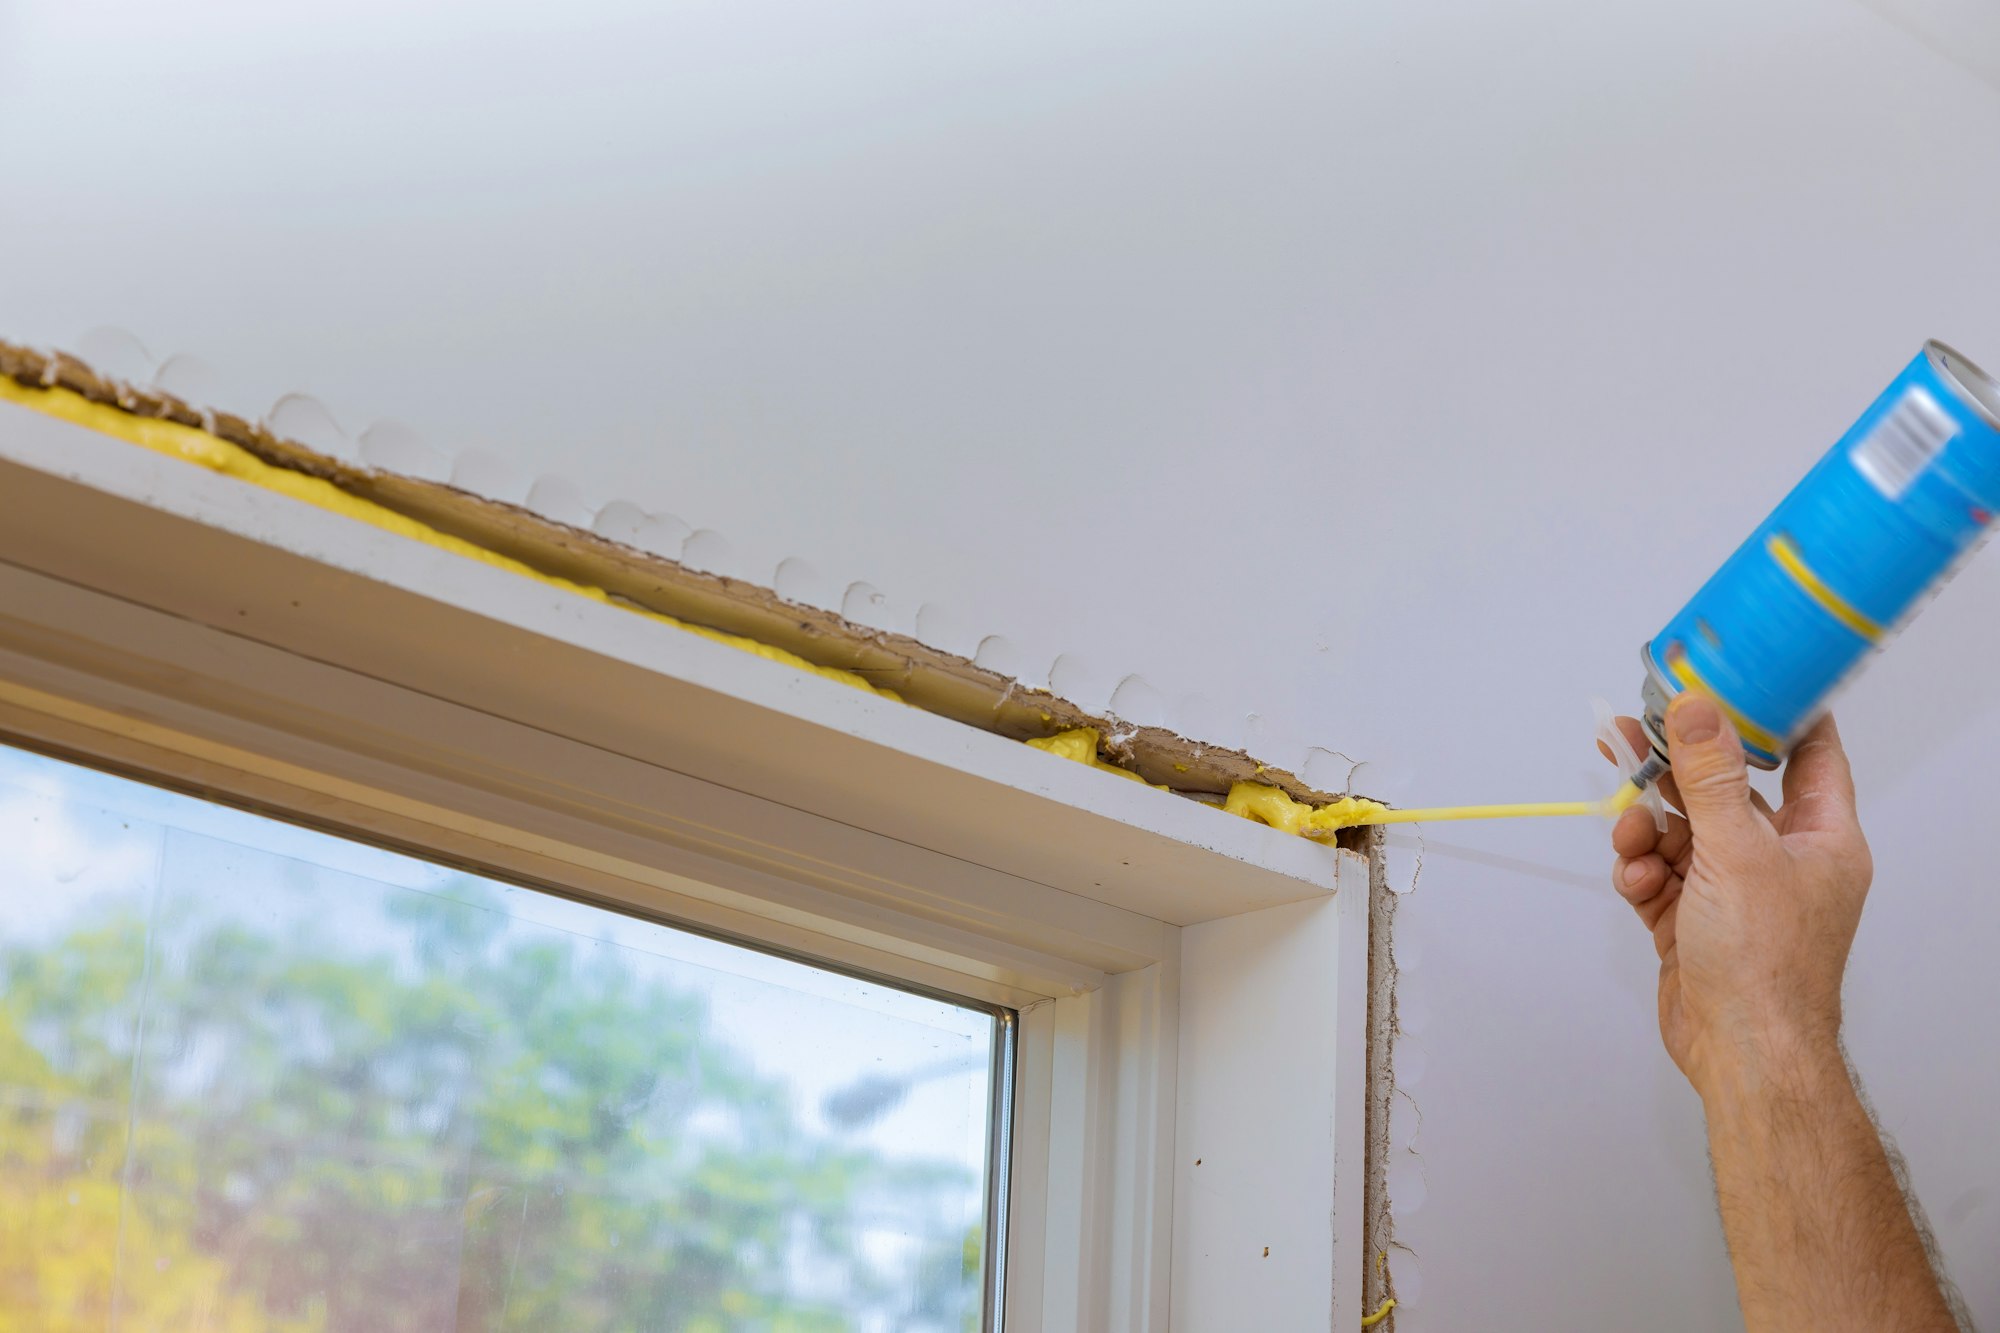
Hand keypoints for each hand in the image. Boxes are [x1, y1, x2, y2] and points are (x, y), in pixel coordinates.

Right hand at [1603, 693, 1871, 1097]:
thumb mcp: (1735, 853)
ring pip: (1680, 833)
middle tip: (1630, 736)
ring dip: (1646, 831)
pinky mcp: (1696, 921)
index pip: (1808, 753)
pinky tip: (1636, 885)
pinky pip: (1659, 876)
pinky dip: (1640, 875)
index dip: (1772, 713)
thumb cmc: (1766, 967)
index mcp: (1820, 837)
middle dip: (1674, 769)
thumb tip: (1699, 706)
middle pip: (1722, 790)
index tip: (1730, 679)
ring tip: (1629, 839)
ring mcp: (1736, 891)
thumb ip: (1710, 776)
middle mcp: (1781, 859)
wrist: (1741, 1053)